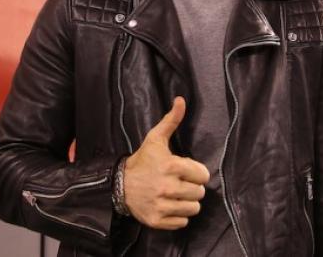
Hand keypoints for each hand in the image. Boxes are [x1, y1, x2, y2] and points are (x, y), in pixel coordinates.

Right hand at [123, 97, 209, 229]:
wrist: (119, 184)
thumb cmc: (142, 160)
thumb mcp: (155, 139)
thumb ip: (171, 120)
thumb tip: (181, 100)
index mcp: (171, 166)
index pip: (203, 175)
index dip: (196, 172)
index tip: (187, 170)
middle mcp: (167, 187)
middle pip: (199, 193)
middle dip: (192, 187)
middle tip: (181, 182)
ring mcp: (162, 205)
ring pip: (194, 209)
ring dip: (188, 202)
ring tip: (177, 194)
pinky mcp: (157, 220)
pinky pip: (182, 222)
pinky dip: (178, 215)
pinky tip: (170, 205)